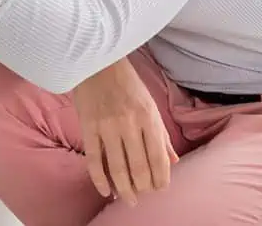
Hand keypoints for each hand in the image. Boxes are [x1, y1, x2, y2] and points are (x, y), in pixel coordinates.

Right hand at [72, 60, 177, 205]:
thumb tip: (173, 161)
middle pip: (138, 167)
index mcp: (148, 118)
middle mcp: (130, 124)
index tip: (159, 188)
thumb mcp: (150, 105)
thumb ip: (161, 135)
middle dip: (142, 188)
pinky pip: (94, 159)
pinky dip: (99, 179)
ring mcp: (107, 127)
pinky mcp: (88, 127)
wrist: (97, 62)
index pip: (158, 158)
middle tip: (142, 197)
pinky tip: (105, 190)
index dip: (160, 179)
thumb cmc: (127, 83)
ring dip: (123, 189)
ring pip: (117, 168)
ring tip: (127, 200)